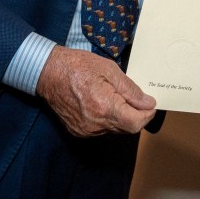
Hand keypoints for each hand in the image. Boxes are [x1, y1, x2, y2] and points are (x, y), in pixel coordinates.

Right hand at [36, 45, 155, 136]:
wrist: (49, 73)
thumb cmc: (78, 66)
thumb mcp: (110, 69)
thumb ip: (130, 90)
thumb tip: (148, 103)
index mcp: (104, 107)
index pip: (135, 123)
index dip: (147, 115)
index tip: (150, 104)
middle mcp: (95, 124)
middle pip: (127, 128)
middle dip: (136, 115)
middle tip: (136, 98)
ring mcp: (85, 130)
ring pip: (115, 129)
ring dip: (122, 117)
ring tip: (117, 97)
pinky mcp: (79, 131)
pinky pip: (102, 130)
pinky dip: (109, 119)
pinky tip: (104, 104)